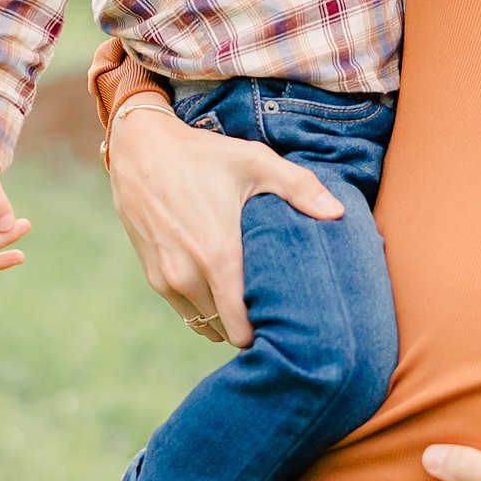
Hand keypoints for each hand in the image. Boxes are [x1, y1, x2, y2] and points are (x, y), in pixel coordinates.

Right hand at [105, 100, 343, 345]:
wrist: (141, 149)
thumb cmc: (203, 155)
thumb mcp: (255, 162)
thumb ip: (300, 188)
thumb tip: (339, 213)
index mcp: (217, 256)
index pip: (242, 327)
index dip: (265, 331)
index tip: (286, 322)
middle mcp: (188, 276)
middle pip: (226, 331)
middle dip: (250, 327)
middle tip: (276, 312)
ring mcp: (167, 279)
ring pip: (204, 324)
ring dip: (226, 320)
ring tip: (252, 303)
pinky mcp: (153, 276)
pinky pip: (185, 312)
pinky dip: (204, 309)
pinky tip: (224, 291)